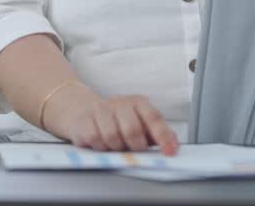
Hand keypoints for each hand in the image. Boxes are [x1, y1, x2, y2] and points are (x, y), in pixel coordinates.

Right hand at [45, 87, 179, 154]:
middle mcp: (120, 103)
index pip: (154, 117)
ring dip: (115, 148)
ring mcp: (100, 110)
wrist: (81, 109)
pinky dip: (100, 147)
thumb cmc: (115, 120)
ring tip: (115, 145)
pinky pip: (95, 139)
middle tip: (133, 149)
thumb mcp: (139, 123)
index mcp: (138, 103)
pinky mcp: (84, 120)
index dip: (163, 136)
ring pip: (112, 137)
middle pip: (132, 130)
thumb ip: (158, 134)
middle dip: (135, 146)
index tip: (169, 152)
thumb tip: (173, 145)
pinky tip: (101, 143)